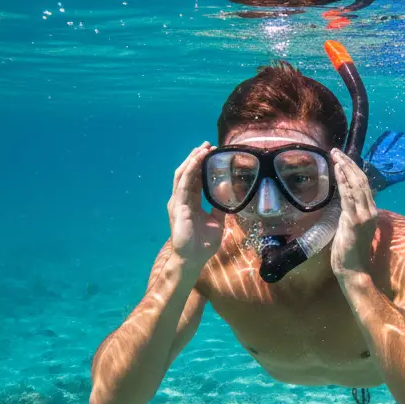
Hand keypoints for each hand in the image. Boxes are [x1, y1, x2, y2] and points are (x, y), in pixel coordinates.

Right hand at [167, 143, 224, 275]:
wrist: (193, 258)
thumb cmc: (202, 244)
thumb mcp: (217, 222)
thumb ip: (220, 207)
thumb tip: (226, 192)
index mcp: (190, 202)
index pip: (194, 179)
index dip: (202, 166)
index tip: (212, 154)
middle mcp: (182, 200)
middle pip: (187, 173)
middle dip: (196, 158)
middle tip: (208, 145)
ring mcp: (178, 202)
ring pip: (183, 174)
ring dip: (193, 160)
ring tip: (203, 148)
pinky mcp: (178, 205)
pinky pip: (184, 183)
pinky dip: (191, 170)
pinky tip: (198, 160)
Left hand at [330, 149, 377, 281]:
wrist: (354, 270)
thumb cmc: (349, 252)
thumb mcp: (349, 227)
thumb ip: (348, 212)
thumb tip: (343, 200)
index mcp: (371, 212)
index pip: (364, 186)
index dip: (354, 170)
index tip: (343, 159)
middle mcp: (371, 211)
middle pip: (362, 180)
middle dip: (349, 164)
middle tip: (337, 151)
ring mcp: (364, 216)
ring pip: (357, 185)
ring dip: (345, 168)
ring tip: (336, 155)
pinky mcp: (355, 221)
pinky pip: (349, 197)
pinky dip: (343, 182)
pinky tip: (337, 170)